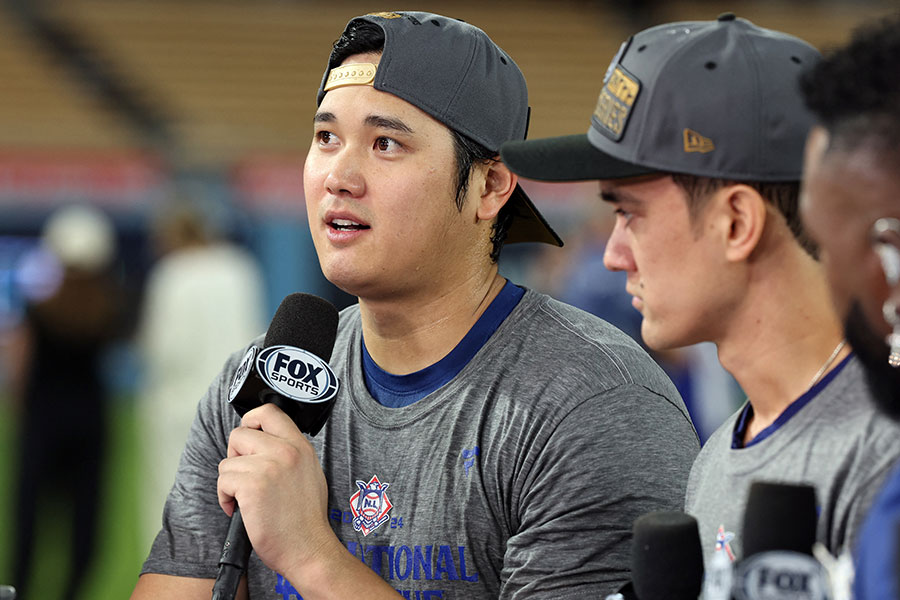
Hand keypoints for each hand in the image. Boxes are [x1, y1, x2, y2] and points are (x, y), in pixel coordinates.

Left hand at [217, 403, 336, 578]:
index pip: (269, 411)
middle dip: (235, 455)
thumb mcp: (309, 472)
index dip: (250, 420)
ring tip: (245, 499)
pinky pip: (223, 481)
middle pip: (240, 434)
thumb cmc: (305, 518)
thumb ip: (289, 452)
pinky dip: (225, 498)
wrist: (308, 548)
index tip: (247, 438)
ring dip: (230, 482)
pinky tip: (239, 509)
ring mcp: (268, 467)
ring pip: (227, 462)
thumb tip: (263, 441)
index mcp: (300, 445)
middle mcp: (285, 451)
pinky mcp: (252, 486)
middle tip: (244, 475)